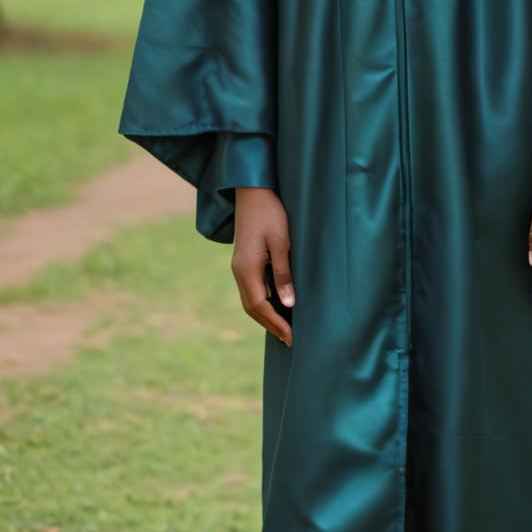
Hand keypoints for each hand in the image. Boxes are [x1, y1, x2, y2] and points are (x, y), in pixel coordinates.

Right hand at [231, 187, 294, 345]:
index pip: (260, 305)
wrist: (252, 191)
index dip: (276, 323)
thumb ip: (283, 273)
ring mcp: (240, 267)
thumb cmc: (270, 213)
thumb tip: (288, 304)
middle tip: (290, 340)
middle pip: (253, 308)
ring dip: (266, 316)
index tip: (292, 336)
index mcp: (246, 268)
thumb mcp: (281, 242)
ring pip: (251, 300)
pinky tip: (278, 306)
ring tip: (285, 329)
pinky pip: (253, 290)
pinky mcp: (244, 262)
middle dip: (271, 325)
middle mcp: (239, 271)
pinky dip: (264, 303)